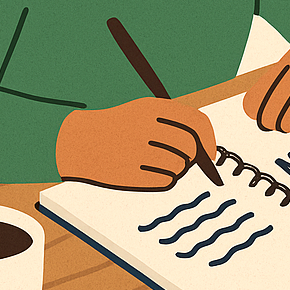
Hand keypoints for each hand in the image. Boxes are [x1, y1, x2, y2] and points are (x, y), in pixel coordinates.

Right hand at [55, 97, 216, 190]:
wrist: (79, 141)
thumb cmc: (120, 126)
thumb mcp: (144, 112)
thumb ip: (176, 122)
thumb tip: (207, 148)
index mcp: (151, 108)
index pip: (195, 122)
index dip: (209, 140)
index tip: (210, 154)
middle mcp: (144, 127)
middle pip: (189, 148)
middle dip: (192, 158)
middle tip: (183, 160)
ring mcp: (135, 151)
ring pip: (179, 167)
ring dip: (176, 169)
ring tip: (157, 163)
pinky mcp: (129, 174)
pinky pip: (165, 181)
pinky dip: (163, 179)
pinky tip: (148, 172)